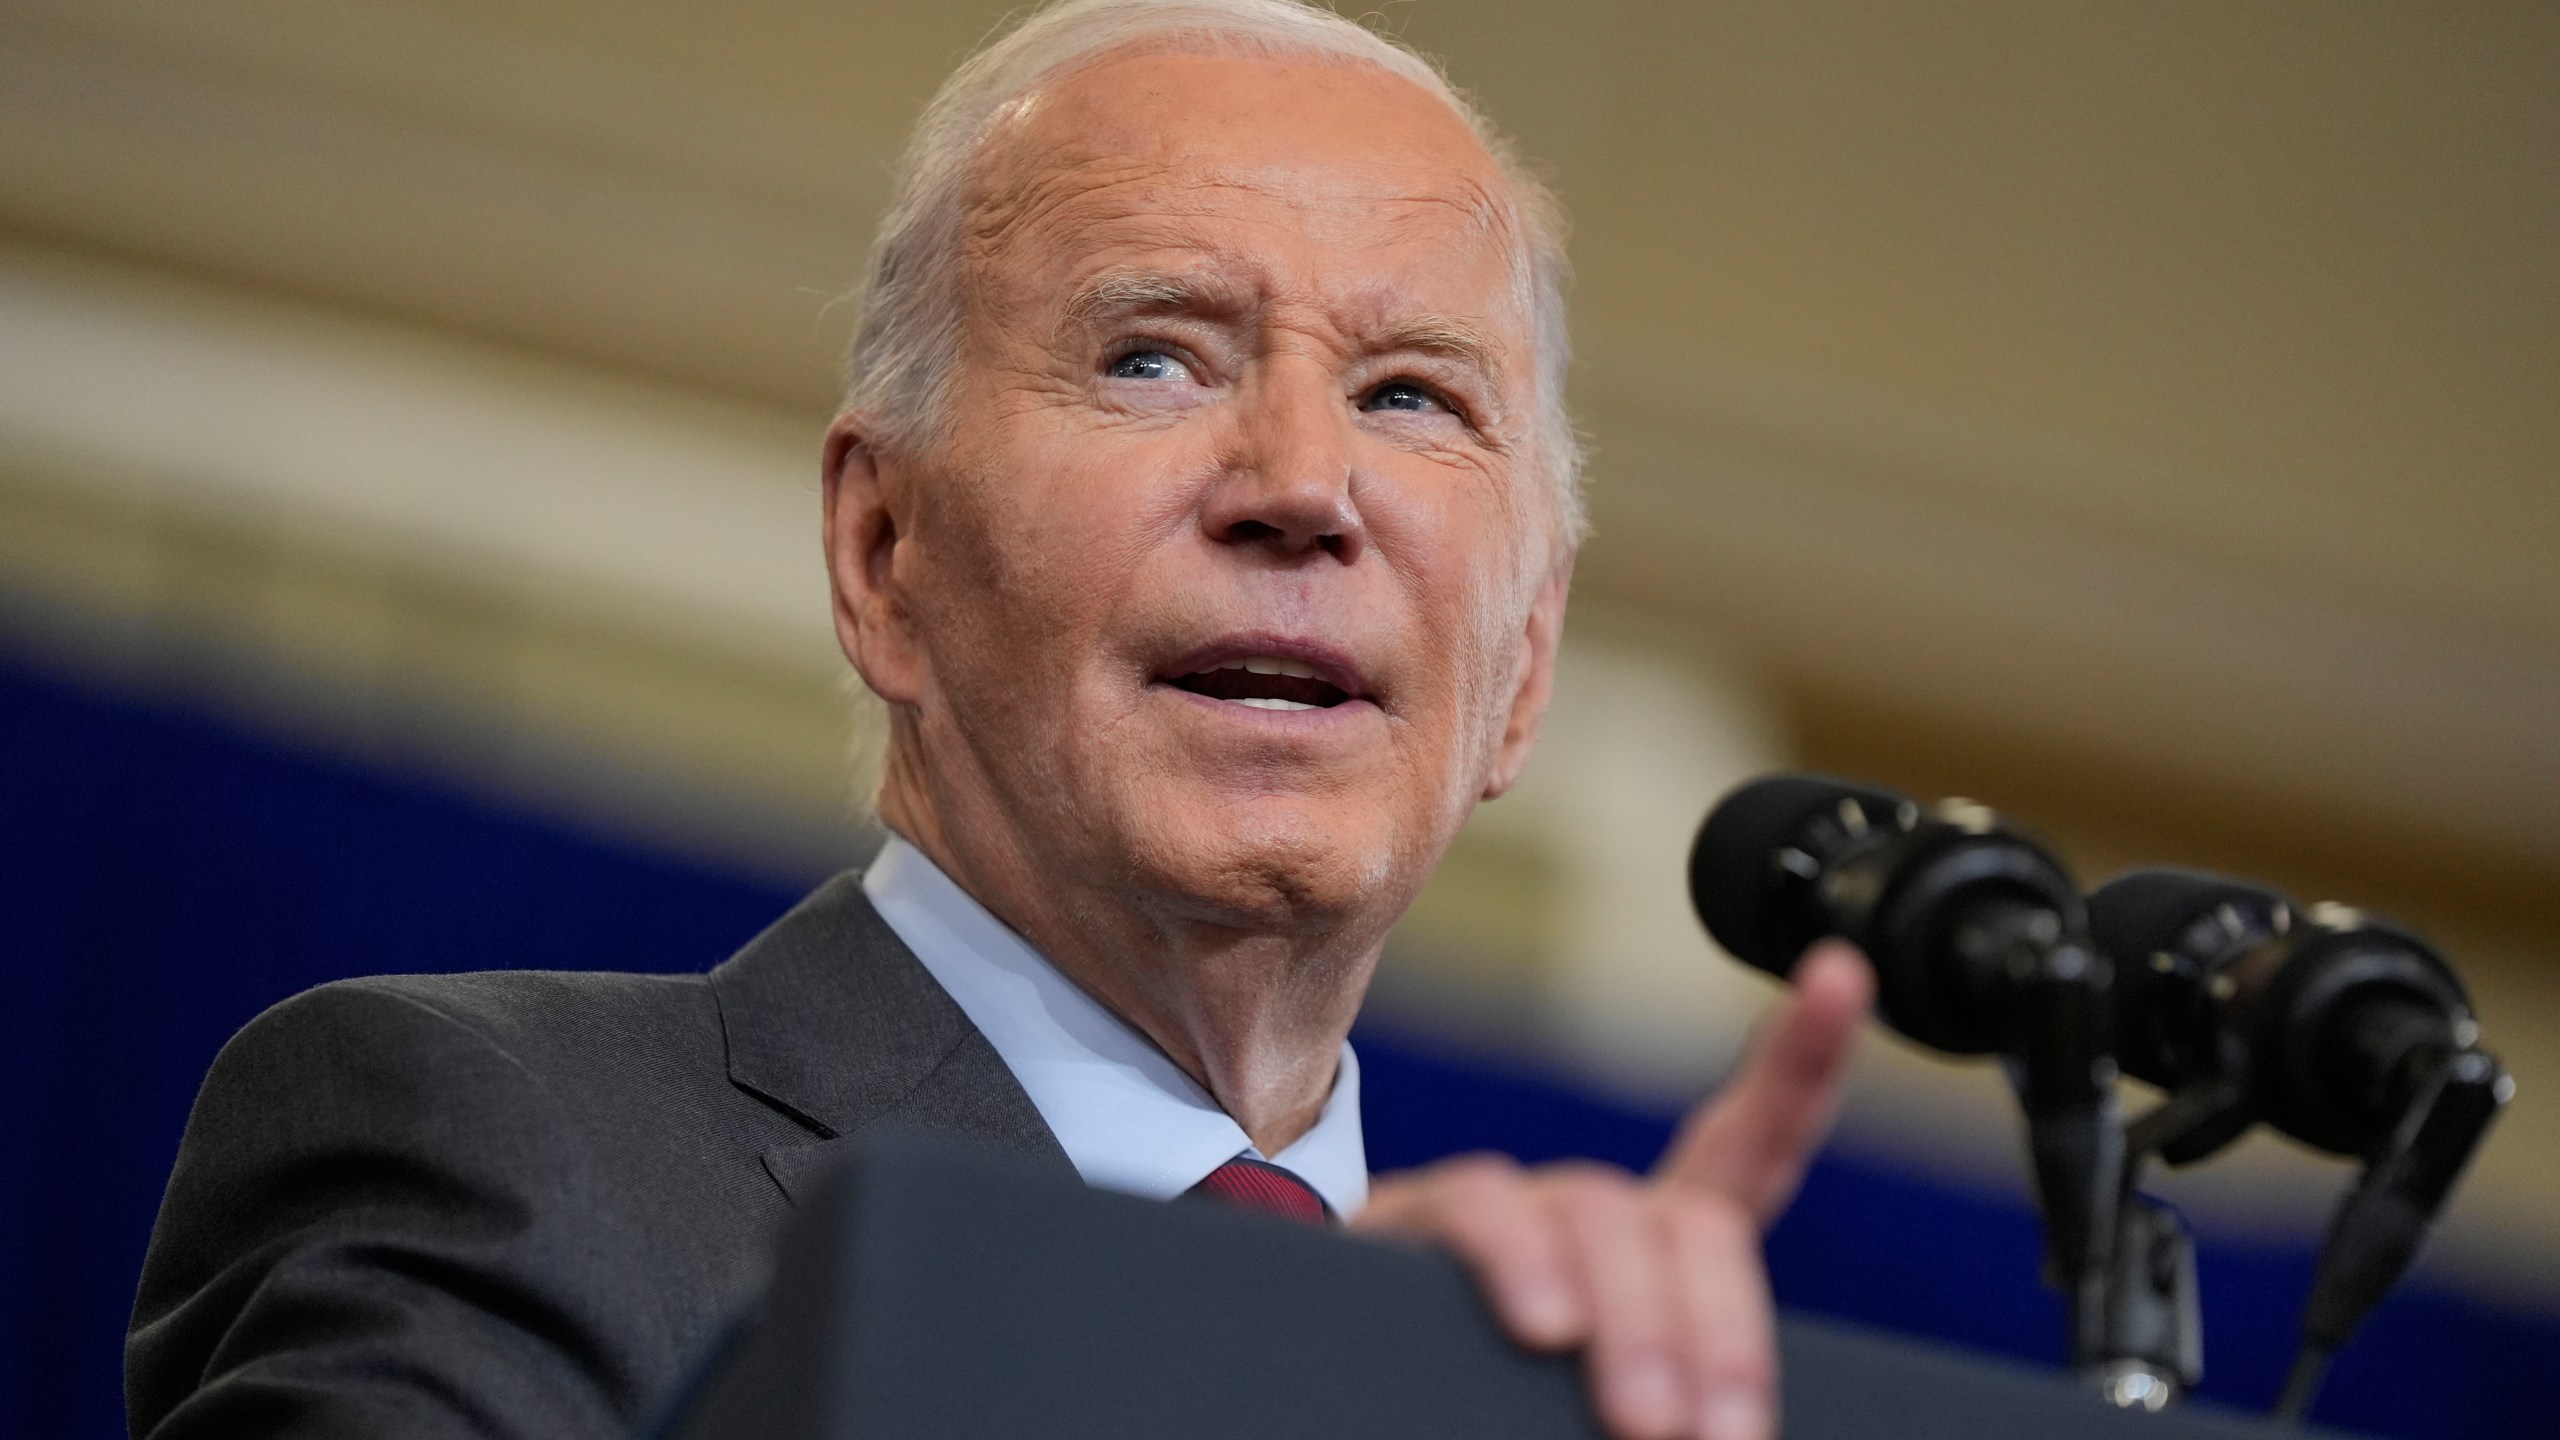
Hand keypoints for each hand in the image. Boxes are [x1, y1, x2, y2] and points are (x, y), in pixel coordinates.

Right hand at [1354, 941, 1874, 1439]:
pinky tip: (1543, 1326)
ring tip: (1641, 1422)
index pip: (1745, 1148)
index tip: (1841, 976)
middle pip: (1690, 1221)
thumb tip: (1725, 1428)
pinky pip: (1481, 1208)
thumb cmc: (1496, 1393)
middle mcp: (1587, 1212)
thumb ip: (1668, 1386)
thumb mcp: (1598, 1398)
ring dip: (1633, 1325)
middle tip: (1712, 1435)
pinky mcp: (1419, 1219)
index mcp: (1653, 1251)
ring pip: (1599, 1216)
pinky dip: (1521, 1265)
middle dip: (1719, 1331)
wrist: (1364, 1379)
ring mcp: (1510, 1210)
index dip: (1798, 1061)